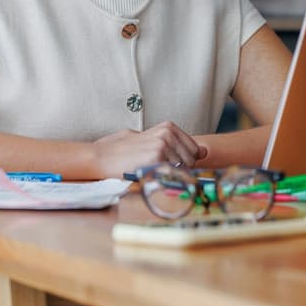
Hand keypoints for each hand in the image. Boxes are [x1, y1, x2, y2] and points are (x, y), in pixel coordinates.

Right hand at [92, 121, 208, 177]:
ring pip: (182, 170)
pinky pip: (171, 174)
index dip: (185, 162)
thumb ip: (175, 144)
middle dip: (178, 170)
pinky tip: (147, 172)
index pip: (195, 151)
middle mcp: (168, 133)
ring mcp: (163, 144)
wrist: (103, 157)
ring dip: (168, 175)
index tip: (170, 165)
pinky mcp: (157, 157)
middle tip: (156, 168)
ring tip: (149, 168)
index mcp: (169, 127)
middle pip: (191, 161)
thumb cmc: (125, 151)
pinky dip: (162, 178)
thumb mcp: (151, 140)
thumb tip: (203, 152)